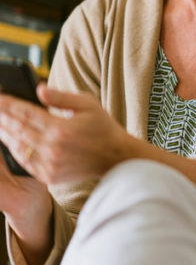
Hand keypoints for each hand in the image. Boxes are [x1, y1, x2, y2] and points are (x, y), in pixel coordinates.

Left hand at [0, 83, 129, 186]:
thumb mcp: (88, 104)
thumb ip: (61, 97)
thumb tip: (39, 89)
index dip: (8, 104)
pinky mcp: (50, 175)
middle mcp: (52, 148)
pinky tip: (10, 142)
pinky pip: (25, 162)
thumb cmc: (103, 127)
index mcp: (61, 128)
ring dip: (4, 134)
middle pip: (17, 130)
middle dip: (2, 118)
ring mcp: (50, 164)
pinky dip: (15, 151)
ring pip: (17, 147)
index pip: (25, 112)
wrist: (115, 156)